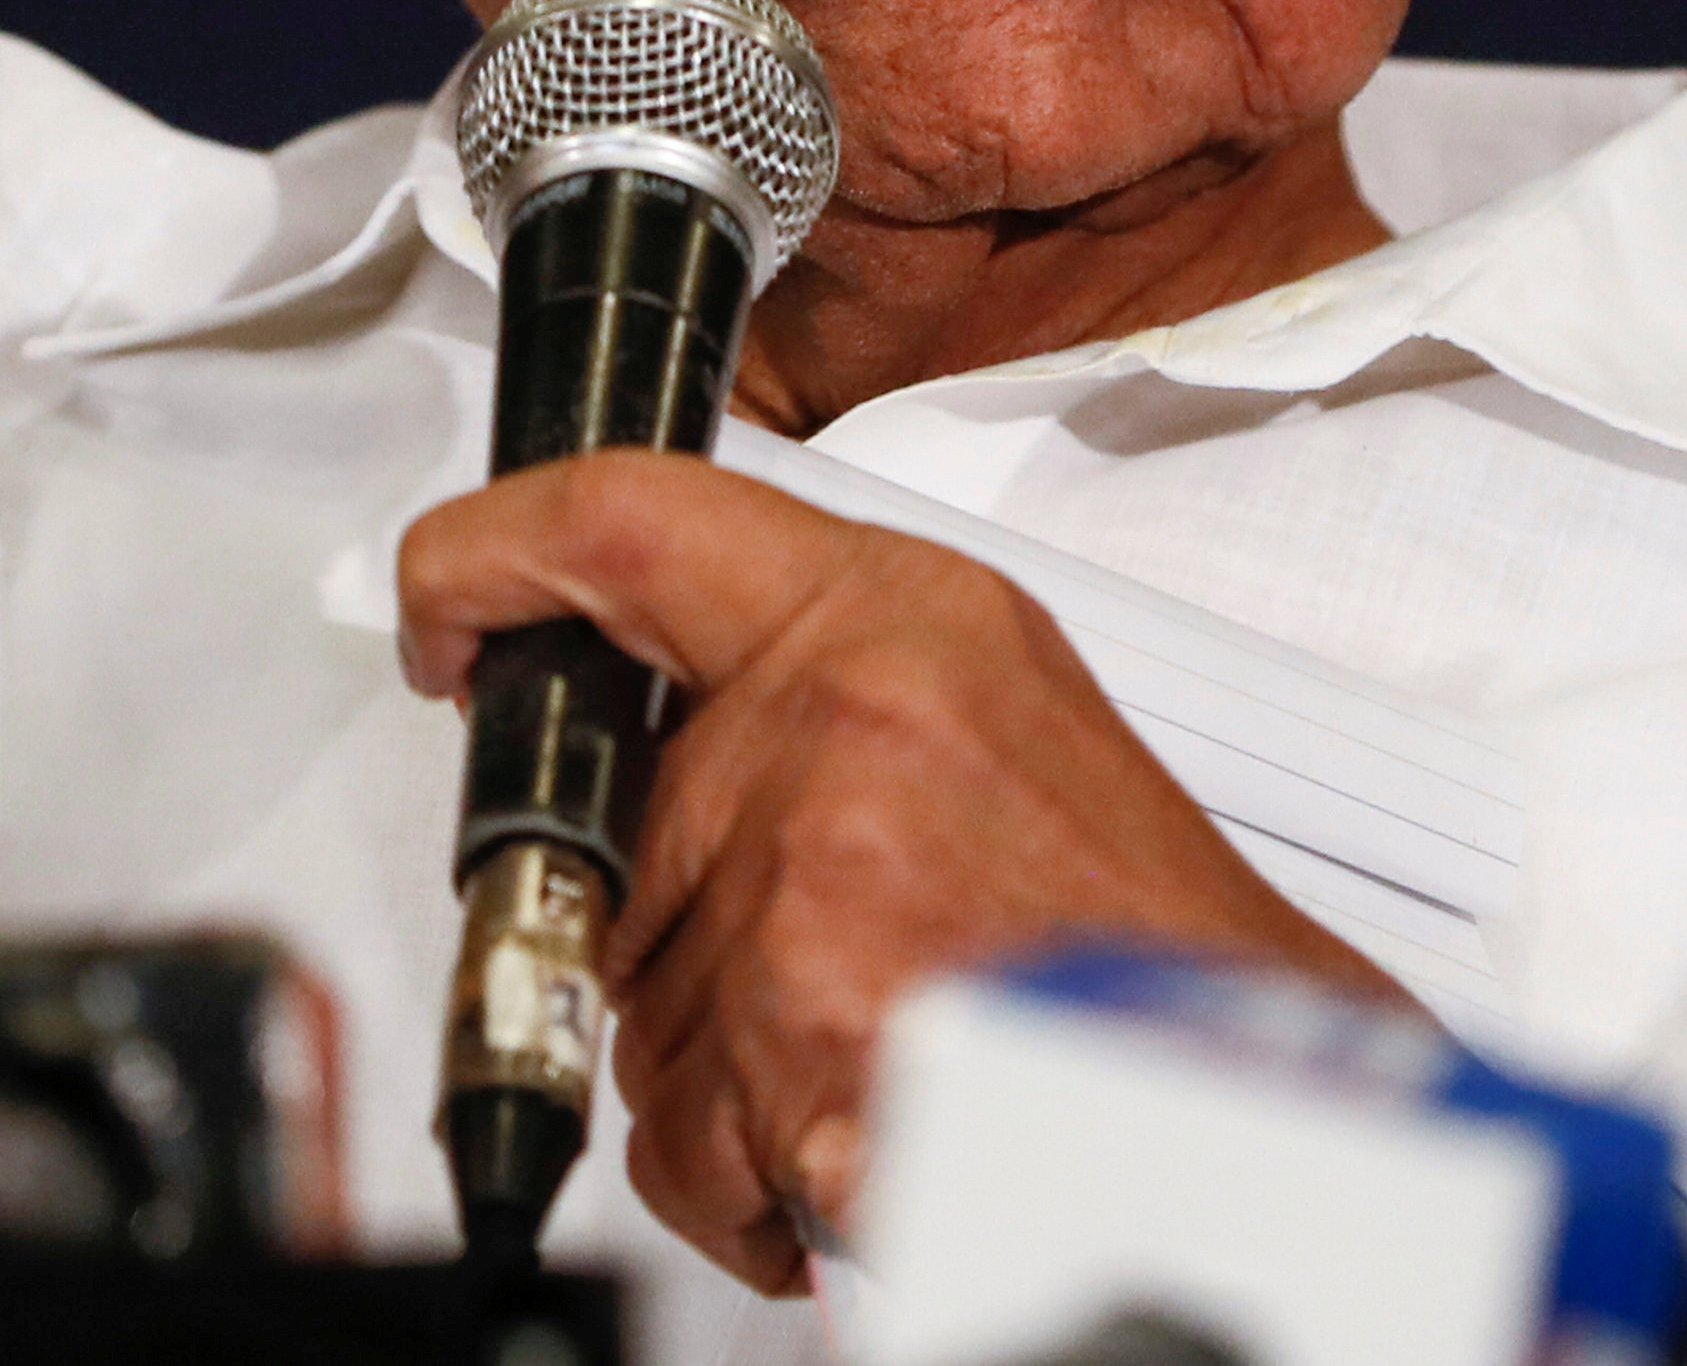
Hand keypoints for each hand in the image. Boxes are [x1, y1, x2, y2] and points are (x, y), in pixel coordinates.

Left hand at [399, 451, 1400, 1293]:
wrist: (1236, 1087)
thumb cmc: (1131, 927)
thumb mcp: (992, 707)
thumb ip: (822, 688)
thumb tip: (667, 730)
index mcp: (894, 621)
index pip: (628, 519)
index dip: (494, 549)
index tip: (449, 599)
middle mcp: (841, 728)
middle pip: (611, 827)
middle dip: (672, 922)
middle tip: (812, 955)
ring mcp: (812, 885)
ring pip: (633, 994)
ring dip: (715, 1051)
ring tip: (866, 1038)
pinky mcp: (793, 1039)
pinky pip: (672, 1127)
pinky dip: (740, 1167)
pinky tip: (847, 1126)